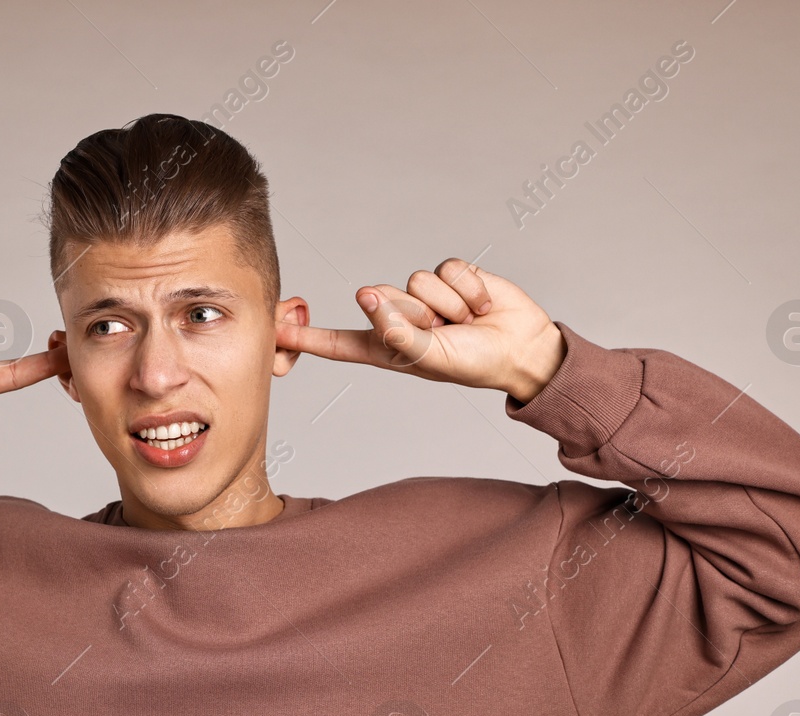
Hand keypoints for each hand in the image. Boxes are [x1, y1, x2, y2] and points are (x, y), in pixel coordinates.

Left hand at [274, 259, 564, 402]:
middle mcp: (400, 320)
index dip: (307, 337)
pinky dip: (467, 287)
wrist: (522, 347)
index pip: (338, 342)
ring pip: (415, 281)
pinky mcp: (449, 276)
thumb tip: (368, 297)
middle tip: (445, 332)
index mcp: (387, 348)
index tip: (276, 332)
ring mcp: (423, 297)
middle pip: (382, 299)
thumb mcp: (433, 357)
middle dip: (416, 313)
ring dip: (446, 303)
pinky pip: (446, 268)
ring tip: (465, 321)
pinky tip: (480, 304)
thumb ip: (399, 333)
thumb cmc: (477, 363)